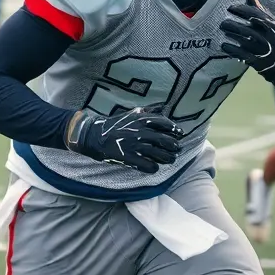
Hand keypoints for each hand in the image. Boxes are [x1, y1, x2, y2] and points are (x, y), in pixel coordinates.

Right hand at [65, 105, 183, 173]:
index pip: (165, 123)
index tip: (179, 134)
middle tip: (176, 150)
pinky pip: (147, 165)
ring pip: (160, 154)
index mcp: (142, 119)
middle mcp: (141, 131)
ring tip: (170, 159)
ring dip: (168, 158)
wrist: (95, 135)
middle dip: (174, 146)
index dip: (175, 130)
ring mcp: (135, 145)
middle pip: (166, 141)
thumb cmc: (115, 124)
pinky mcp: (129, 157)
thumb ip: (148, 111)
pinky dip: (153, 167)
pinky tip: (154, 167)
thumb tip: (163, 106)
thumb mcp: (132, 113)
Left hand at [220, 0, 274, 90]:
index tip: (230, 8)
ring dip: (231, 35)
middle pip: (247, 29)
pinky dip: (231, 49)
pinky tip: (224, 45)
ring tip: (224, 30)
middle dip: (232, 25)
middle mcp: (269, 37)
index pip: (255, 15)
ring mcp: (263, 50)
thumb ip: (260, 10)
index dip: (241, 10)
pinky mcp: (258, 62)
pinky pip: (241, 54)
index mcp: (274, 26)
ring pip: (243, 41)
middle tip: (223, 23)